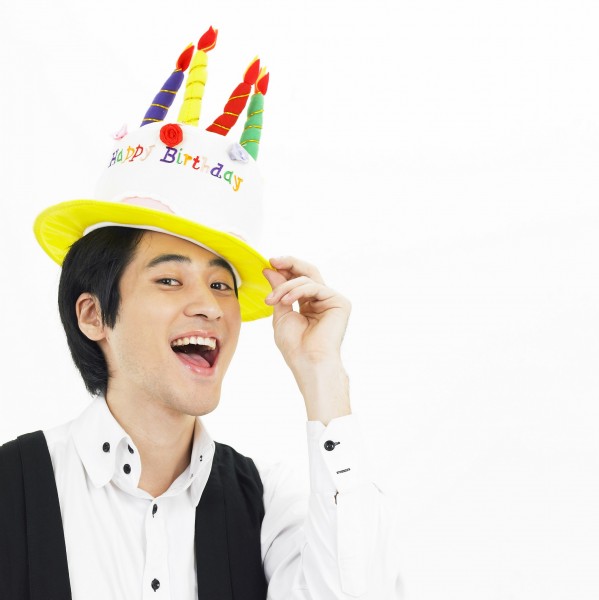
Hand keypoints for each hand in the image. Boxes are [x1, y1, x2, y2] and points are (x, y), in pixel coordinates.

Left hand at [262, 257, 351, 423]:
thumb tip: (270, 269)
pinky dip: (297, 291)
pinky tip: (285, 301)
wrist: (308, 362)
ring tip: (272, 299)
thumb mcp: (281, 312)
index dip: (285, 269)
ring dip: (286, 286)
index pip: (298, 279)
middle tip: (273, 260)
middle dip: (289, 263)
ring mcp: (332, 300)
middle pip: (308, 272)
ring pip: (308, 278)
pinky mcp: (340, 302)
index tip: (267, 264)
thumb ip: (278, 290)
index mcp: (310, 304)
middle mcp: (323, 300)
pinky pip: (315, 287)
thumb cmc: (295, 345)